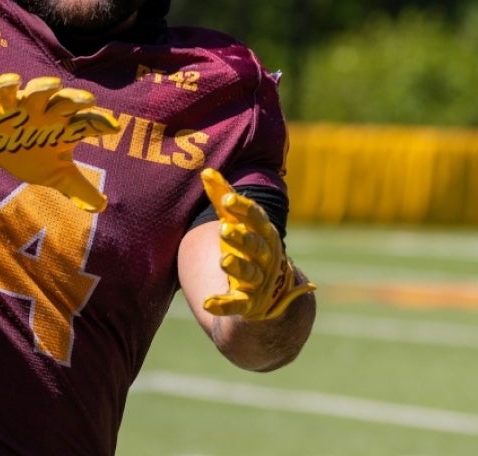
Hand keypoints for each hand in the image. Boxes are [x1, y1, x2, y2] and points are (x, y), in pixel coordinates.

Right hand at [0, 74, 119, 211]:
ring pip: (39, 92)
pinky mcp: (3, 103)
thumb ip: (77, 189)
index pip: (87, 123)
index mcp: (65, 128)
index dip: (101, 124)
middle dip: (77, 99)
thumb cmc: (29, 156)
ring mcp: (27, 106)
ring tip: (54, 84)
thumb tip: (101, 207)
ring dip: (45, 87)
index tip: (114, 128)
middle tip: (90, 100)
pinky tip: (14, 81)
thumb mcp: (55, 175)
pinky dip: (8, 84)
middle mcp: (50, 113)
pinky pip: (5, 91)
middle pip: (67, 102)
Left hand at [201, 168, 315, 320]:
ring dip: (237, 267)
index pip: (256, 218)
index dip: (243, 209)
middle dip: (242, 238)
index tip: (229, 198)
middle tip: (225, 229)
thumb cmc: (250, 246)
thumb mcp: (238, 222)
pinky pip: (236, 305)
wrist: (272, 291)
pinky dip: (224, 304)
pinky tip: (208, 303)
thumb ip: (222, 198)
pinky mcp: (248, 303)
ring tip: (224, 260)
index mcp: (263, 233)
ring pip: (249, 274)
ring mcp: (258, 281)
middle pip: (255, 246)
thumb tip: (205, 171)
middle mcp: (265, 257)